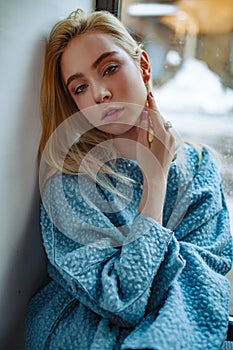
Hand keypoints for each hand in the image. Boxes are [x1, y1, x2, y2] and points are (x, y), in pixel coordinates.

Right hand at [136, 92, 176, 222]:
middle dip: (154, 110)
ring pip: (164, 124)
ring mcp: (173, 140)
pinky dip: (160, 126)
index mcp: (161, 135)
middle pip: (161, 118)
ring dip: (157, 118)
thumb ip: (144, 128)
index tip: (149, 94)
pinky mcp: (173, 144)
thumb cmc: (146, 162)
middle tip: (147, 100)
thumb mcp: (142, 145)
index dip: (152, 104)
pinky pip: (167, 130)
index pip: (156, 115)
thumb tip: (145, 114)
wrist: (157, 177)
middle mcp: (170, 135)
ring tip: (148, 112)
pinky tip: (154, 125)